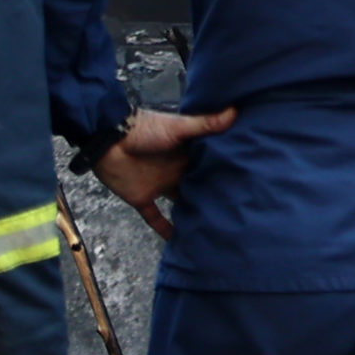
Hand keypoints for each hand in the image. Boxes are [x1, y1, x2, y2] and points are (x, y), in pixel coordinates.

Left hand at [93, 106, 237, 237]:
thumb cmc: (146, 130)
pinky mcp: (143, 198)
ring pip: (180, 202)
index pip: (209, 164)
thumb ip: (205, 124)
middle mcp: (175, 171)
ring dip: (192, 213)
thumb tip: (235, 111)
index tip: (245, 182)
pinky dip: (164, 230)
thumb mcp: (178, 127)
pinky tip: (179, 243)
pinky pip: (155, 218)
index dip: (224, 171)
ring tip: (214, 229)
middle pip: (197, 185)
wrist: (109, 140)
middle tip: (235, 210)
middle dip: (211, 195)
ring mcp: (159, 185)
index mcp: (186, 154)